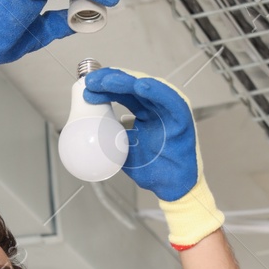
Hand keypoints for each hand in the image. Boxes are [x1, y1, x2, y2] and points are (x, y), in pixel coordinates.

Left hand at [82, 67, 223, 247]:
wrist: (171, 188)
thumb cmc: (152, 169)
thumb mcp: (122, 151)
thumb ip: (109, 139)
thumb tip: (85, 133)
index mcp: (144, 112)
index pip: (123, 93)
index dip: (105, 87)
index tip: (87, 87)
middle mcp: (157, 107)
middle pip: (133, 86)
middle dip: (111, 80)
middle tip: (92, 81)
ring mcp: (170, 110)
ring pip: (148, 87)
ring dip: (127, 81)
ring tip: (108, 81)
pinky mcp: (183, 118)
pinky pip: (170, 100)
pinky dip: (156, 91)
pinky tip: (140, 86)